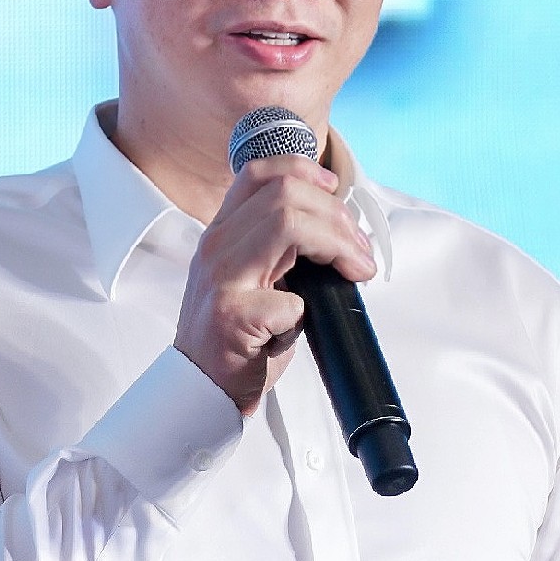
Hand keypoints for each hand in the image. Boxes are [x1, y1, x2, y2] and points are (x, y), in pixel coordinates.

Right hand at [174, 154, 376, 416]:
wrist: (201, 389)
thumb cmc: (236, 339)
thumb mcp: (252, 278)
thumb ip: (279, 249)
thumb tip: (340, 232)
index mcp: (222, 234)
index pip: (258, 174)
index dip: (304, 170)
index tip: (335, 189)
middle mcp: (216, 247)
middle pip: (285, 194)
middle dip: (337, 217)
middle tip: (358, 252)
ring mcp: (221, 280)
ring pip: (289, 225)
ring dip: (337, 245)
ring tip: (355, 271)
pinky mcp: (231, 318)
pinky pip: (289, 300)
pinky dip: (305, 312)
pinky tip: (298, 326)